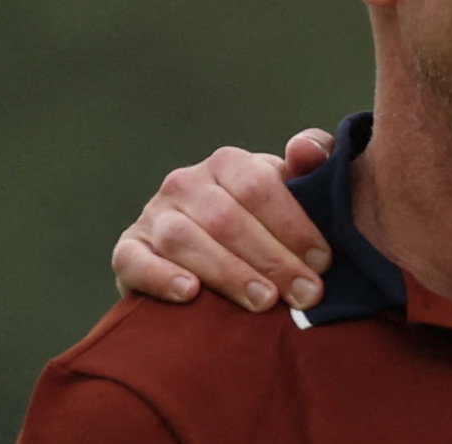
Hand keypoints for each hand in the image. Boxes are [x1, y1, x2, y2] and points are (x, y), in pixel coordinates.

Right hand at [111, 129, 336, 311]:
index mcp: (228, 162)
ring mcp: (153, 215)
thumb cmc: (266, 217)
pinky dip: (161, 277)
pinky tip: (191, 294)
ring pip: (185, 240)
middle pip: (227, 219)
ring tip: (264, 301)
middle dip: (272, 260)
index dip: (294, 226)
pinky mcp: (129, 250)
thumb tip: (303, 150)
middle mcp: (185, 182)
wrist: (213, 250)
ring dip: (228, 273)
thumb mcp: (295, 186)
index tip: (323, 261)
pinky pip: (135, 261)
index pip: (260, 187)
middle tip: (305, 294)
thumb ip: (313, 160)